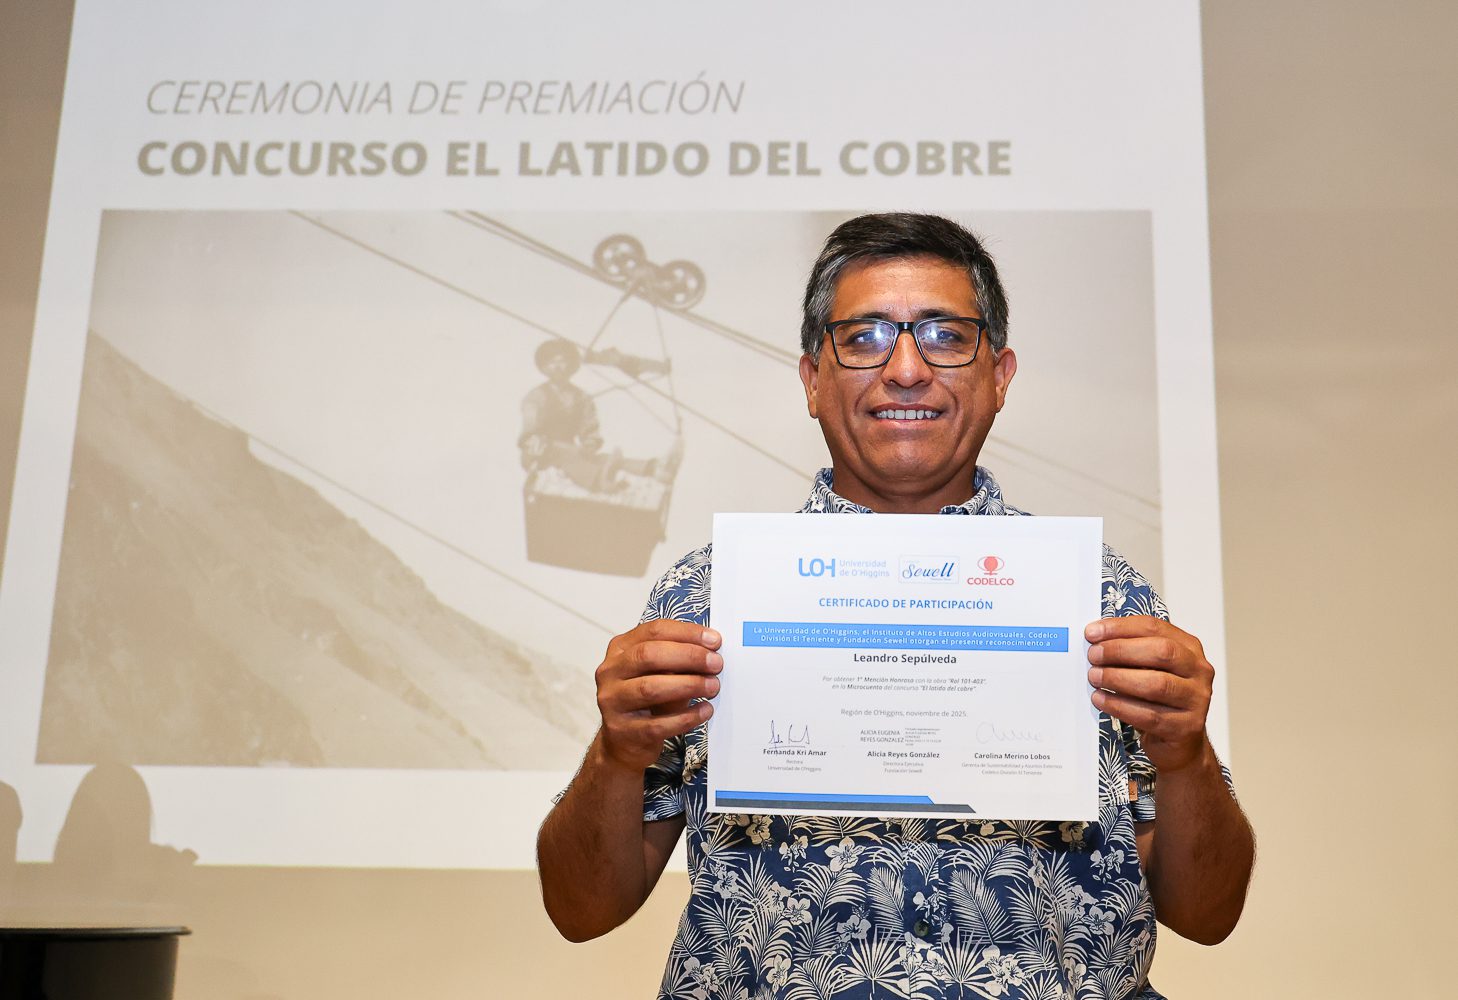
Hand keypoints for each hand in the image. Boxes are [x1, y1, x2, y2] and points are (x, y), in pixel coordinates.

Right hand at [595, 619, 722, 771]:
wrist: (624, 742)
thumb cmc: (646, 702)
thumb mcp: (659, 674)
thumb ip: (678, 661)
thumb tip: (711, 653)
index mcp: (620, 649)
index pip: (653, 631)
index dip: (687, 633)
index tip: (714, 640)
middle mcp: (611, 672)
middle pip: (648, 655)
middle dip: (688, 656)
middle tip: (715, 664)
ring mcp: (612, 702)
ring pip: (650, 688)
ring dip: (688, 685)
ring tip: (712, 686)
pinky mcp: (622, 731)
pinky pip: (657, 724)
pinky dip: (686, 717)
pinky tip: (704, 711)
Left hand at [1085, 616, 1213, 772]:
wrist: (1181, 742)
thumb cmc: (1159, 699)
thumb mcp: (1149, 669)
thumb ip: (1131, 651)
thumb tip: (1095, 638)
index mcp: (1188, 648)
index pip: (1155, 627)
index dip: (1121, 628)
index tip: (1092, 632)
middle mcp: (1198, 671)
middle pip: (1161, 652)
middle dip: (1120, 651)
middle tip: (1093, 656)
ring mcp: (1197, 700)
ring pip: (1156, 684)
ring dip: (1118, 678)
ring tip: (1094, 677)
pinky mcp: (1186, 727)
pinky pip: (1149, 715)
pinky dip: (1119, 706)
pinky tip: (1101, 699)